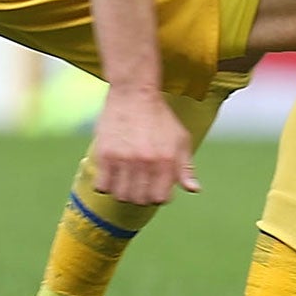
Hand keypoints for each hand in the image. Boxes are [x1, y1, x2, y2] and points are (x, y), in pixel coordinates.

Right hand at [92, 86, 197, 204]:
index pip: (161, 199)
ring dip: (124, 191)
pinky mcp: (105, 156)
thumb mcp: (181, 139)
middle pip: (139, 200)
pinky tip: (113, 173)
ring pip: (121, 195)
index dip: (158, 195)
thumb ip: (186, 168)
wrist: (134, 95)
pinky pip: (102, 187)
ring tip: (127, 178)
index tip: (155, 186)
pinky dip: (107, 185)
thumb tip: (194, 190)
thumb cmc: (160, 118)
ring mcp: (124, 160)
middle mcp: (146, 162)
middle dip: (141, 195)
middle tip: (140, 182)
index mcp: (167, 160)